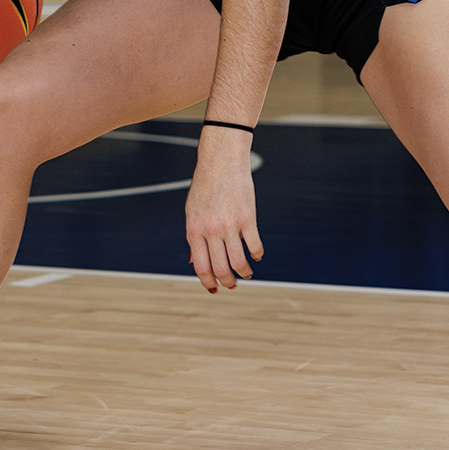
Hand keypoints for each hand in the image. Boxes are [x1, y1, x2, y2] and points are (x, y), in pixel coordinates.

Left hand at [185, 136, 262, 293]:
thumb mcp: (192, 211)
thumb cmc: (205, 185)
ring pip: (239, 262)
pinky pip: (255, 246)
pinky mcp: (248, 218)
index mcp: (194, 230)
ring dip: (244, 272)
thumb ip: (193, 237)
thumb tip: (194, 262)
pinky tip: (256, 254)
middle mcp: (211, 230)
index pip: (200, 267)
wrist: (221, 160)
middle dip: (228, 282)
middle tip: (232, 284)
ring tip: (246, 272)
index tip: (214, 289)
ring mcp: (230, 225)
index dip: (207, 283)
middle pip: (221, 269)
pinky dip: (257, 254)